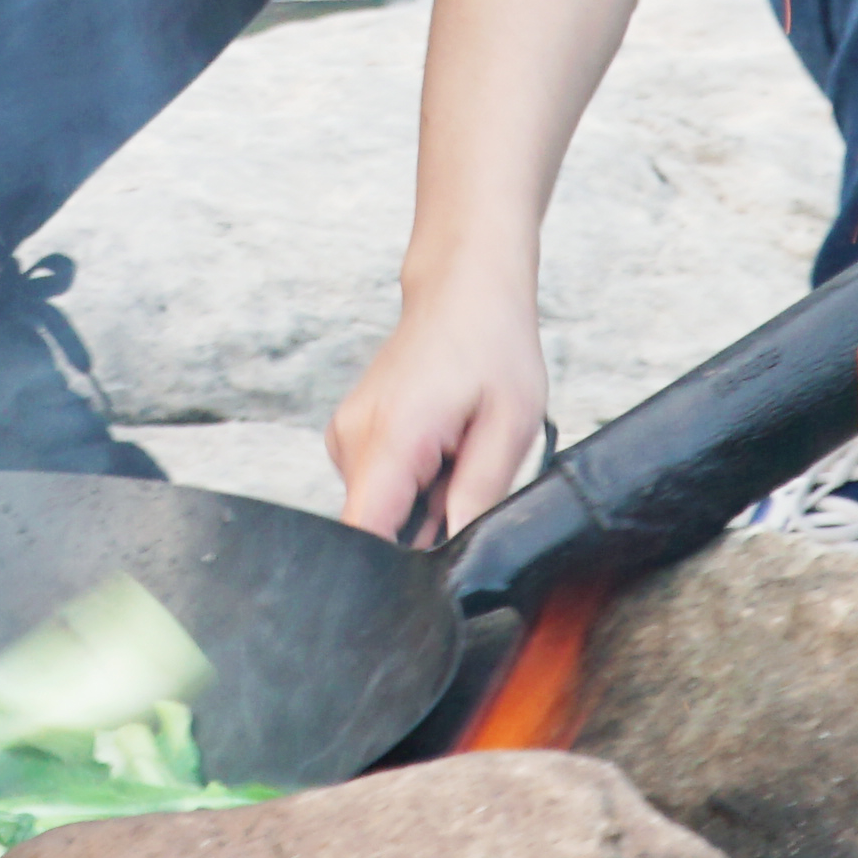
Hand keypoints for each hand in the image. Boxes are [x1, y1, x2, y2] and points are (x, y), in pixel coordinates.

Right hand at [331, 272, 548, 543]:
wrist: (464, 289)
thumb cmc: (491, 344)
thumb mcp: (511, 424)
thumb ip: (481, 495)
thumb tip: (460, 554)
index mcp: (392, 437)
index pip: (363, 534)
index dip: (395, 568)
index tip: (434, 560)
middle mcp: (354, 438)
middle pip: (379, 527)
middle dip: (428, 523)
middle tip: (465, 475)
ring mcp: (346, 436)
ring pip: (384, 508)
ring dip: (425, 500)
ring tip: (456, 451)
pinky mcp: (351, 436)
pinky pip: (382, 485)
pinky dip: (415, 479)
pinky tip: (440, 445)